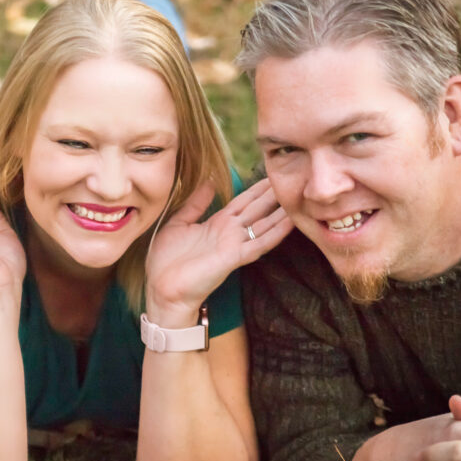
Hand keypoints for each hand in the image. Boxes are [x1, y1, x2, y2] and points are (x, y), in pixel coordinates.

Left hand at [145, 178, 291, 317]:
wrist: (162, 289)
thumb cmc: (167, 260)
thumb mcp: (178, 224)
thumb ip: (195, 204)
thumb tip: (209, 182)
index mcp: (218, 222)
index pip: (244, 201)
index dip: (258, 188)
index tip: (272, 172)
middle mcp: (230, 232)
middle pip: (258, 208)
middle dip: (274, 193)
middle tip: (294, 175)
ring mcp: (235, 244)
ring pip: (265, 224)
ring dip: (282, 210)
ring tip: (297, 194)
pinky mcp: (235, 257)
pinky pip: (260, 243)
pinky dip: (277, 232)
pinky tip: (291, 220)